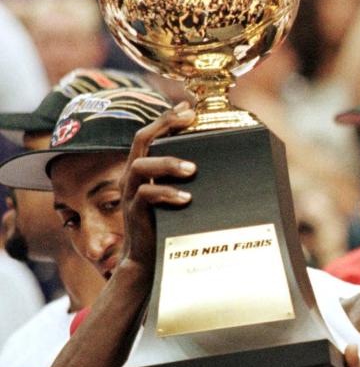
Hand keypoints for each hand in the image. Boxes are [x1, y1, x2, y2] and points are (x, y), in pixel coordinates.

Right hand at [117, 103, 196, 277]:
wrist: (149, 261)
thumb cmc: (168, 226)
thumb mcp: (178, 197)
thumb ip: (189, 181)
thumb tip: (222, 168)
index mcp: (143, 169)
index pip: (150, 135)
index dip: (166, 118)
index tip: (187, 106)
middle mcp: (133, 177)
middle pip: (141, 140)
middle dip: (164, 125)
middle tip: (189, 118)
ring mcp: (131, 194)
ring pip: (140, 166)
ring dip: (168, 162)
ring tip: (193, 168)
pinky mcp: (134, 213)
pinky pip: (145, 195)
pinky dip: (167, 194)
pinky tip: (187, 198)